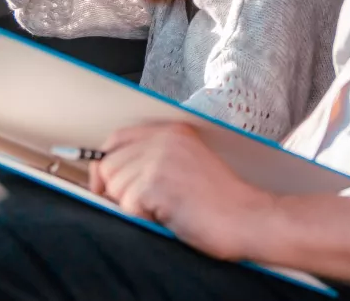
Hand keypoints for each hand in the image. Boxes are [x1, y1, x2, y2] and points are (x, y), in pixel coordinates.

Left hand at [88, 123, 275, 261]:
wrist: (247, 218)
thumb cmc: (219, 202)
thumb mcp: (185, 166)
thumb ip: (151, 160)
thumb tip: (103, 174)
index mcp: (172, 131)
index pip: (116, 139)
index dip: (106, 163)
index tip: (106, 184)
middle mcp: (164, 138)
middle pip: (108, 165)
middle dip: (117, 191)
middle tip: (146, 205)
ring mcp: (159, 158)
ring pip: (114, 188)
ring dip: (133, 207)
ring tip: (166, 208)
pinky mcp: (156, 182)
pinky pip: (126, 206)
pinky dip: (143, 218)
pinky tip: (169, 215)